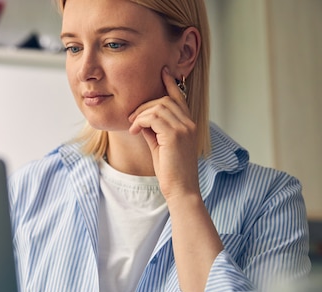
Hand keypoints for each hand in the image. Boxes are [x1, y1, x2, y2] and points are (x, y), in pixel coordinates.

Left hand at [128, 66, 199, 201]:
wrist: (180, 189)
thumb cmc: (171, 171)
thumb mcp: (160, 145)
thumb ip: (154, 129)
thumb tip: (141, 119)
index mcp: (188, 125)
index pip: (180, 98)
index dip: (171, 83)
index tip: (163, 72)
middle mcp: (189, 123)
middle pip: (165, 100)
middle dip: (145, 105)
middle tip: (132, 118)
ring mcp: (183, 128)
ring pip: (158, 106)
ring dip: (141, 114)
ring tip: (133, 126)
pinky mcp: (175, 135)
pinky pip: (153, 117)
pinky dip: (141, 121)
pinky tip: (135, 131)